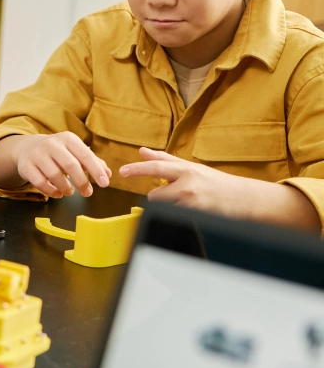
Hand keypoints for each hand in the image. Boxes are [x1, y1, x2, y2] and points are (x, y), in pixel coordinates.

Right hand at [11, 132, 110, 197]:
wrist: (27, 147)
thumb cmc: (58, 152)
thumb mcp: (74, 151)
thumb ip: (92, 162)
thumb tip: (107, 174)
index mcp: (67, 138)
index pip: (85, 155)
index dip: (96, 170)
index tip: (104, 183)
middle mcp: (51, 144)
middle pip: (70, 165)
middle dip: (82, 182)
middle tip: (88, 193)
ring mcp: (37, 155)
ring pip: (54, 175)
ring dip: (65, 187)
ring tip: (70, 192)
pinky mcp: (26, 166)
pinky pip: (40, 182)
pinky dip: (51, 191)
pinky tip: (58, 193)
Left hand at [120, 147, 249, 215]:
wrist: (244, 199)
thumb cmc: (216, 183)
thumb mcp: (191, 167)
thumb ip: (165, 160)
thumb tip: (142, 151)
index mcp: (186, 169)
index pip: (156, 166)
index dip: (137, 169)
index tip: (122, 171)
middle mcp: (188, 182)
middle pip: (155, 195)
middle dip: (158, 198)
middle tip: (174, 197)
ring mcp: (192, 199)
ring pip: (164, 208)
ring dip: (170, 208)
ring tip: (188, 203)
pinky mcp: (196, 213)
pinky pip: (175, 216)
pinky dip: (179, 215)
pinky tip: (193, 211)